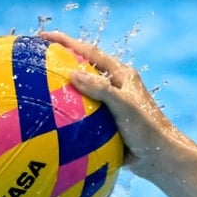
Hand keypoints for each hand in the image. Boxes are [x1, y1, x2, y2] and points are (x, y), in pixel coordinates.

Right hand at [40, 31, 188, 177]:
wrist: (161, 160)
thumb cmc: (148, 131)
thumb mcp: (125, 107)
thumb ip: (102, 89)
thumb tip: (72, 74)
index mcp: (122, 76)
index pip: (89, 52)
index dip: (65, 42)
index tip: (41, 37)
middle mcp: (116, 87)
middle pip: (83, 69)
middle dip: (61, 62)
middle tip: (35, 58)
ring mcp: (111, 106)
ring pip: (81, 94)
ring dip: (61, 90)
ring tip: (35, 89)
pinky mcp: (108, 125)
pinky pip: (82, 116)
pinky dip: (67, 115)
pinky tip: (48, 122)